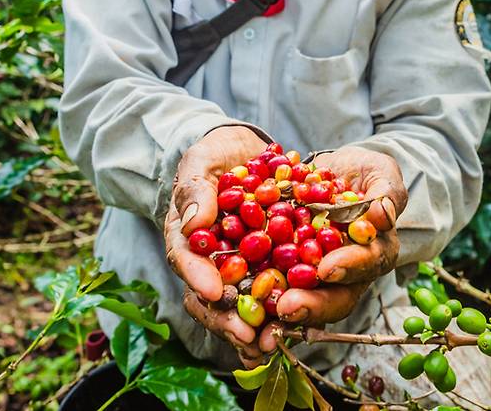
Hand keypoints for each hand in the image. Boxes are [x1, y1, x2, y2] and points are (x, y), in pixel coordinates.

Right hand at [164, 125, 268, 363]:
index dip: (199, 279)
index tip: (214, 292)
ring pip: (246, 304)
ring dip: (260, 325)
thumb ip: (195, 190)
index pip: (187, 262)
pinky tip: (303, 320)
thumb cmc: (214, 156)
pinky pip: (279, 289)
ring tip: (274, 340)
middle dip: (229, 320)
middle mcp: (213, 261)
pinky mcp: (272, 263)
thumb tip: (195, 223)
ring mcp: (242, 266)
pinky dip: (288, 306)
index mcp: (188, 239)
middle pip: (215, 298)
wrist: (243, 151)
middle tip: (248, 333)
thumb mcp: (200, 162)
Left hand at [265, 146, 406, 349]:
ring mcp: (316, 270)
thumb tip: (382, 215)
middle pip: (332, 296)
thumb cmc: (367, 171)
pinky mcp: (288, 263)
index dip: (348, 269)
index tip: (327, 269)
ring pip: (301, 296)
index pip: (365, 266)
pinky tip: (236, 290)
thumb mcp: (381, 172)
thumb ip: (387, 192)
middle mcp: (347, 271)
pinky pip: (272, 278)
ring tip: (260, 309)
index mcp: (375, 252)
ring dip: (280, 306)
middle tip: (286, 306)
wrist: (336, 168)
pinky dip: (256, 287)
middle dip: (310, 303)